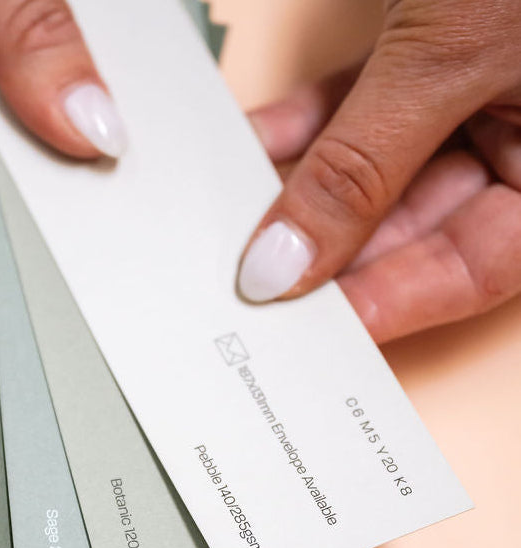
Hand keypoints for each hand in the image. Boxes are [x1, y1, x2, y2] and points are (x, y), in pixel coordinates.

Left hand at [239, 0, 520, 343]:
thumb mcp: (456, 54)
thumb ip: (364, 168)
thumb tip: (284, 265)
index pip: (469, 272)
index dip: (385, 307)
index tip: (304, 331)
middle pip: (413, 230)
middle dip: (325, 253)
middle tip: (246, 286)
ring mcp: (481, 97)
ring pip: (377, 173)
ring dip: (300, 196)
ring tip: (228, 228)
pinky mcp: (436, 53)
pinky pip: (360, 113)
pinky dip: (304, 133)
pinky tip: (247, 157)